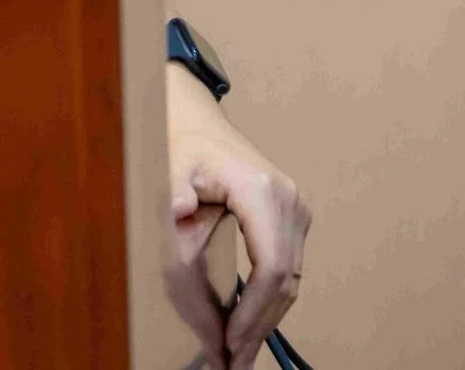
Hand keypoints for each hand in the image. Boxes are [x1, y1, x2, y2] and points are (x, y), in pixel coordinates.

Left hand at [163, 65, 310, 367]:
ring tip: (239, 353)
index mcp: (263, 192)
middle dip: (259, 326)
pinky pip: (285, 270)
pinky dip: (268, 301)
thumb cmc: (180, 143)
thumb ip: (172, 194)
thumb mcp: (169, 166)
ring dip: (265, 320)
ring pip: (290, 282)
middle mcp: (288, 203)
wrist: (194, 119)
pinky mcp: (290, 220)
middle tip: (234, 361)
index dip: (253, 312)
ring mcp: (294, 212)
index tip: (230, 341)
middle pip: (285, 283)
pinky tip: (248, 324)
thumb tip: (178, 211)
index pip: (272, 269)